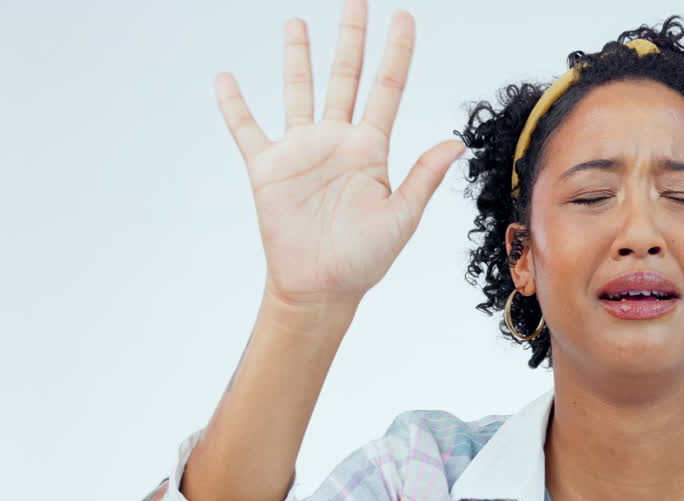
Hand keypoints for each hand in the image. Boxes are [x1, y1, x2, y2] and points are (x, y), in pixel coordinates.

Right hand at [213, 0, 465, 309]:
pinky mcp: (268, 168)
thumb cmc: (364, 259)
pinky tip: (225, 79)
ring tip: (297, 24)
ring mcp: (301, 151)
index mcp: (371, 149)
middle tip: (356, 1)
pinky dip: (234, 105)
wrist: (321, 288)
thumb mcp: (402, 216)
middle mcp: (337, 141)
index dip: (396, 52)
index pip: (387, 88)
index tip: (404, 17)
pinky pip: (247, 129)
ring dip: (298, 58)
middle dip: (351, 39)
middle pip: (345, 77)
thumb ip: (424, 176)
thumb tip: (457, 143)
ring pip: (299, 91)